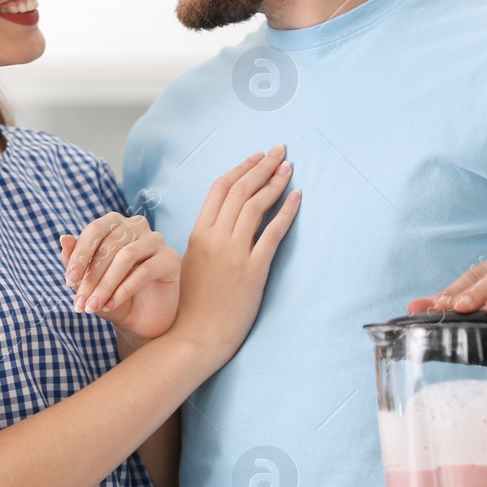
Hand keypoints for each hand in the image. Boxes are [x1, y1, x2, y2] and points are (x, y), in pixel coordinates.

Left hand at [61, 212, 178, 339]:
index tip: (68, 281)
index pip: (95, 230)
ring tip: (94, 306)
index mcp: (115, 224)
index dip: (80, 255)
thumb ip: (75, 261)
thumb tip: (64, 238)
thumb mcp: (89, 282)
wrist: (141, 319)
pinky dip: (125, 289)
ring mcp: (156, 240)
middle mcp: (137, 226)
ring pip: (127, 256)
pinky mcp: (170, 258)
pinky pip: (145, 271)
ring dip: (106, 284)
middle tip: (81, 302)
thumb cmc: (113, 295)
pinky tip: (112, 304)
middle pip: (110, 244)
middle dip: (92, 276)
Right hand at [172, 145, 299, 354]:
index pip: (220, 188)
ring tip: (289, 168)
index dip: (240, 168)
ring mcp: (234, 253)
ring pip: (256, 206)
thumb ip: (203, 241)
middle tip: (279, 150)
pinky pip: (273, 233)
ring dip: (275, 182)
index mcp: (197, 233)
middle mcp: (215, 238)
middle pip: (241, 190)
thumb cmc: (192, 304)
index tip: (256, 157)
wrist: (195, 335)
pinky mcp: (253, 270)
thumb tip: (218, 225)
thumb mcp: (188, 263)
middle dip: (262, 166)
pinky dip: (286, 212)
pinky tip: (297, 196)